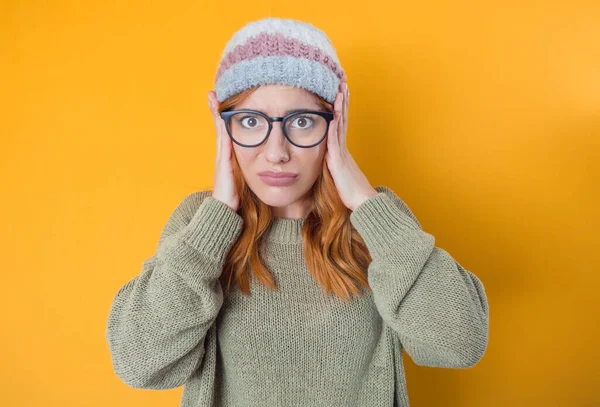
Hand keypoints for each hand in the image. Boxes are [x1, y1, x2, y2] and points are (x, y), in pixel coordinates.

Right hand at [208, 91, 239, 212]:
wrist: (225, 211)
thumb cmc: (236, 198)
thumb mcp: (244, 179)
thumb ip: (250, 169)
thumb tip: (264, 162)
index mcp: (228, 157)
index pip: (226, 132)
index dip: (224, 118)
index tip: (222, 103)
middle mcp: (223, 154)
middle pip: (220, 127)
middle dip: (216, 110)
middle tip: (213, 92)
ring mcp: (221, 157)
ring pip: (220, 130)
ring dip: (216, 114)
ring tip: (213, 97)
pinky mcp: (223, 162)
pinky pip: (223, 141)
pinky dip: (222, 128)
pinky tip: (223, 117)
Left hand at [325, 82, 377, 210]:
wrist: (363, 202)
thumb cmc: (352, 193)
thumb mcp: (339, 176)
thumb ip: (334, 168)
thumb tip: (329, 164)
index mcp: (342, 151)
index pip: (341, 125)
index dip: (341, 109)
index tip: (340, 94)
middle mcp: (343, 149)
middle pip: (343, 120)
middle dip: (343, 102)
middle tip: (343, 84)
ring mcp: (342, 154)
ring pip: (340, 126)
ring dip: (340, 108)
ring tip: (340, 92)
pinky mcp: (339, 162)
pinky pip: (335, 142)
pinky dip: (334, 128)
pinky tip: (333, 116)